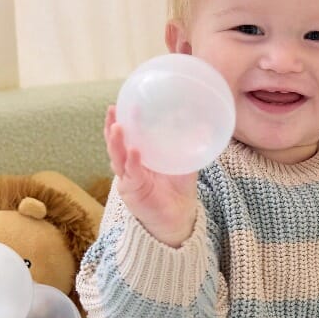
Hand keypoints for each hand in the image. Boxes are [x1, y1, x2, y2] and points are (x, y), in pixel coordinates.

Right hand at [104, 106, 198, 246]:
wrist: (178, 215)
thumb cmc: (178, 188)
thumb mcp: (185, 162)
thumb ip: (192, 145)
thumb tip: (207, 126)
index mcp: (139, 155)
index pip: (126, 134)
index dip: (122, 119)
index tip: (122, 102)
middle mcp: (129, 164)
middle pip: (115, 143)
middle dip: (112, 126)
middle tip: (112, 110)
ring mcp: (128, 177)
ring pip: (116, 157)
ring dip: (115, 142)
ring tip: (117, 126)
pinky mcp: (132, 190)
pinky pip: (130, 174)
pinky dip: (132, 162)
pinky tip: (134, 151)